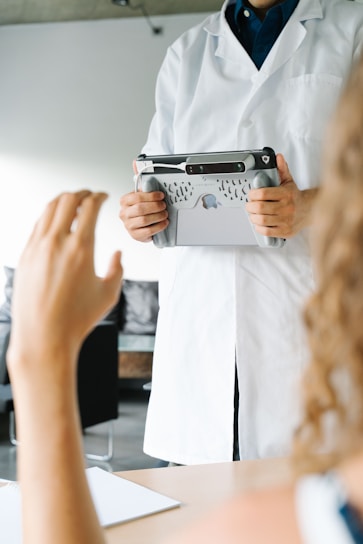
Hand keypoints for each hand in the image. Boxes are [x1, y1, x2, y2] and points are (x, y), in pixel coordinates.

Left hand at [8, 190, 122, 374]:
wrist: (44, 336)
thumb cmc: (75, 319)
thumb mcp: (108, 294)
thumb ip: (117, 270)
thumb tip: (117, 256)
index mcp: (81, 248)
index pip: (89, 206)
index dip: (99, 196)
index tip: (103, 196)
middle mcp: (57, 243)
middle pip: (67, 200)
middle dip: (81, 193)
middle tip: (89, 195)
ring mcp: (37, 248)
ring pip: (49, 209)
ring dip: (63, 201)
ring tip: (71, 203)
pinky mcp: (25, 256)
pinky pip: (37, 226)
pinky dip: (48, 217)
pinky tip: (54, 223)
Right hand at [119, 190, 168, 241]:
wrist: (139, 226)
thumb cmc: (141, 210)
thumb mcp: (141, 198)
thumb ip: (143, 188)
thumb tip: (139, 174)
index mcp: (124, 201)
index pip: (137, 197)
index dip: (151, 196)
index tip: (161, 196)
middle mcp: (124, 213)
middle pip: (140, 208)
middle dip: (155, 206)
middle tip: (164, 205)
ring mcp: (128, 225)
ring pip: (144, 220)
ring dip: (158, 216)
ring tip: (165, 214)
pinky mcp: (135, 235)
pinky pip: (148, 231)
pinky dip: (159, 226)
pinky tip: (164, 223)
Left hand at [246, 154, 318, 238]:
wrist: (310, 210)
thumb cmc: (295, 196)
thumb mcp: (288, 181)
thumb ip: (281, 169)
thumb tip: (278, 157)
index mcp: (286, 194)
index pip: (263, 193)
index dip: (253, 194)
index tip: (251, 194)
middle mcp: (287, 207)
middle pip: (260, 207)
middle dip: (250, 206)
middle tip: (249, 205)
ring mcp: (286, 220)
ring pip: (261, 220)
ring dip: (253, 217)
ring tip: (253, 214)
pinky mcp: (285, 231)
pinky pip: (267, 231)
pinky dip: (259, 227)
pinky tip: (259, 223)